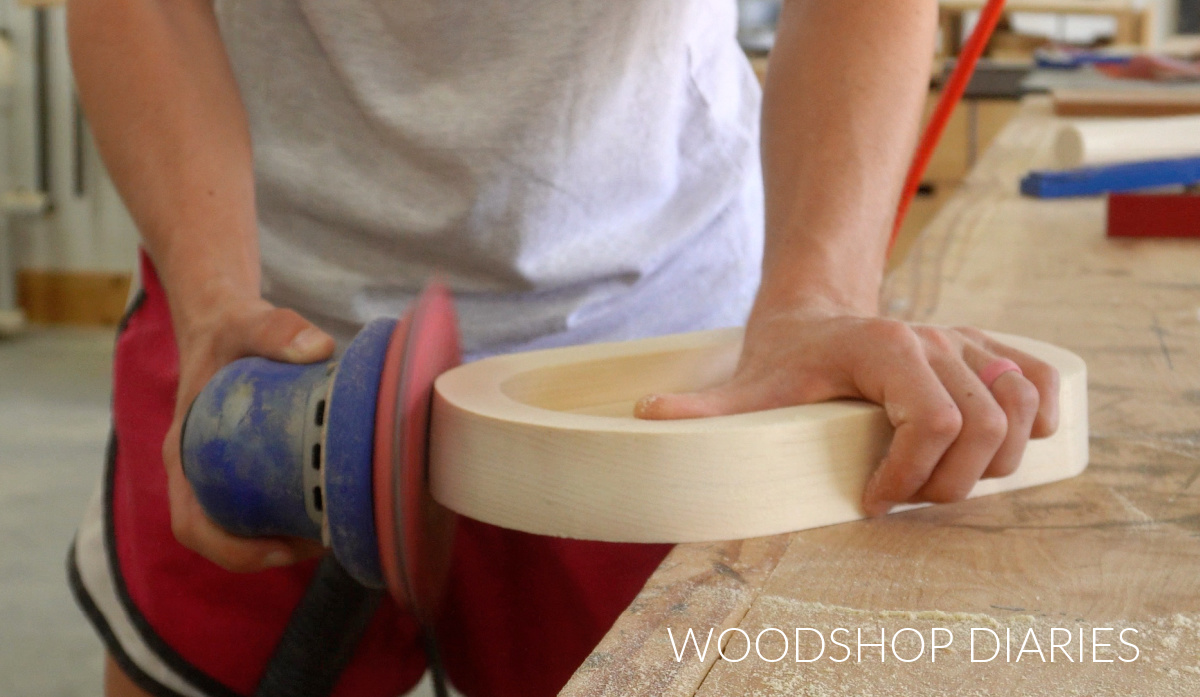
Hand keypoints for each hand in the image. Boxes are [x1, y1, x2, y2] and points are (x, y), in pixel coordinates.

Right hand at [163, 294, 335, 571]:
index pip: (192, 523)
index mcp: (183, 451)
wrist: (224, 322)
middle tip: (325, 541)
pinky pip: (265, 501)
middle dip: (272, 551)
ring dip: (288, 537)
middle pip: (224, 535)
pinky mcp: (246, 466)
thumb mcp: (246, 323)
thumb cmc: (229, 329)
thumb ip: (277, 329)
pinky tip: (335, 501)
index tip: (280, 549)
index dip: (231, 549)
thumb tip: (319, 349)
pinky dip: (295, 511)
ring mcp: (220, 471)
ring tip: (338, 528)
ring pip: (248, 523)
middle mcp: (197, 470)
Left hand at [634, 305, 1058, 516]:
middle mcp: (935, 340)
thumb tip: (649, 419)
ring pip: (1017, 408)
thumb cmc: (786, 355)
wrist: (814, 312)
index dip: (908, 476)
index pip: (931, 423)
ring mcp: (965, 342)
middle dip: (950, 482)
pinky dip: (1039, 415)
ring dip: (994, 461)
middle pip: (982, 427)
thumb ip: (710, 408)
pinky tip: (1010, 445)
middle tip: (903, 497)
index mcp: (887, 347)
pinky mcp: (984, 349)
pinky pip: (1038, 379)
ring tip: (941, 479)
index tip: (870, 501)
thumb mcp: (751, 384)